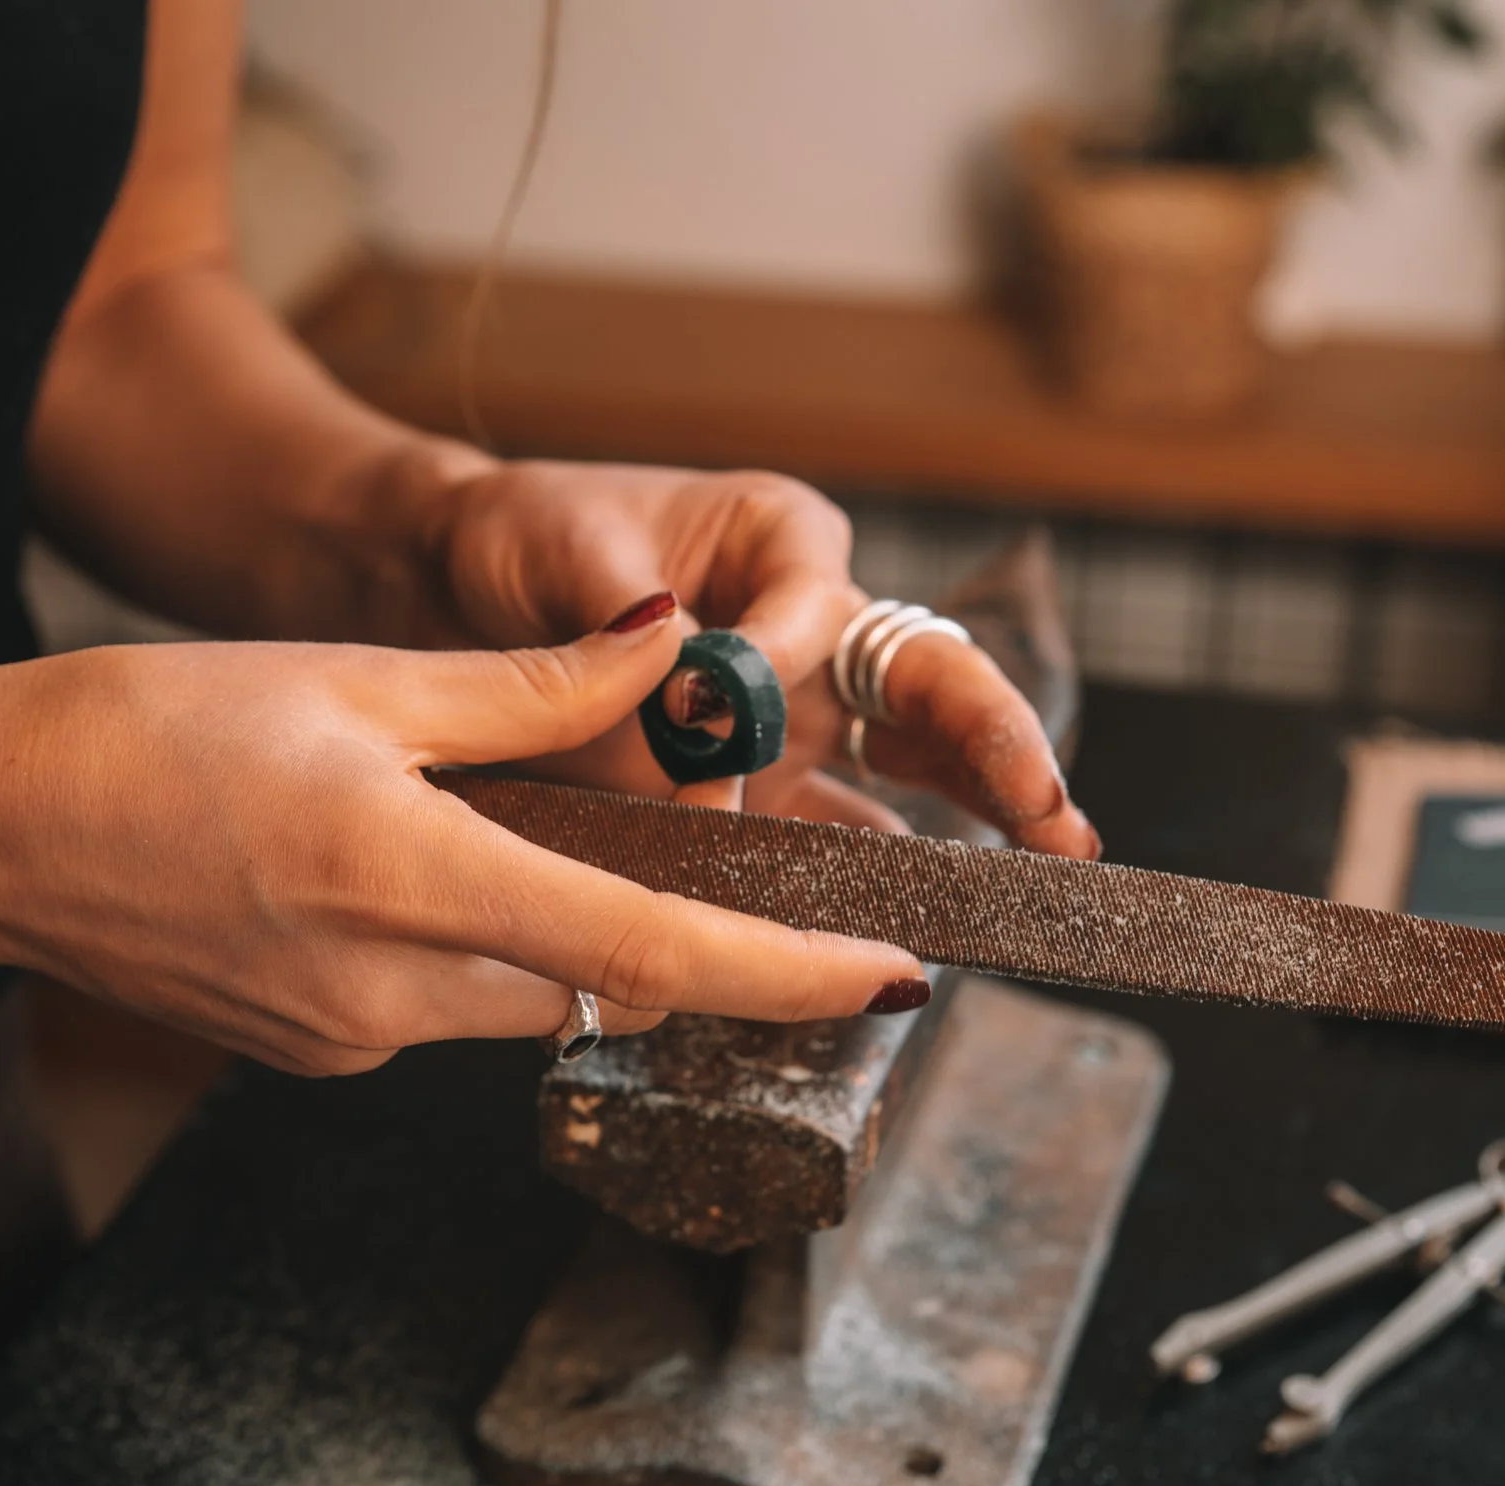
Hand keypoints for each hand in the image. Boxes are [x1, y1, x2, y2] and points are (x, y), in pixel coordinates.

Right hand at [0, 595, 925, 1075]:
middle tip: (679, 831)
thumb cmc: (140, 731)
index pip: (649, 949)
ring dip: (553, 917)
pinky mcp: (313, 1049)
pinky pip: (442, 1002)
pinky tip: (394, 857)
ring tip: (481, 811)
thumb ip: (530, 686)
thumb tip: (672, 652)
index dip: (789, 971)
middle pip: (600, 977)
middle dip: (663, 921)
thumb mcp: (349, 677)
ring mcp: (345, 1039)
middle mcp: (387, 989)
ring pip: (523, 989)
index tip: (894, 971)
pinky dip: (467, 935)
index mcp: (406, 879)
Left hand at [428, 460, 1099, 857]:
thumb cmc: (525, 541)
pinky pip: (826, 832)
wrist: (452, 588)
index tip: (722, 703)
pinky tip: (907, 926)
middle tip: (1052, 816)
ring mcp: (794, 717)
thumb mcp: (571, 555)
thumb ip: (637, 643)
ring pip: (905, 769)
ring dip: (974, 823)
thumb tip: (699, 732)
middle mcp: (811, 627)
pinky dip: (864, 878)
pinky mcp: (756, 788)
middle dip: (999, 748)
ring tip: (1040, 878)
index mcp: (781, 541)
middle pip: (929, 686)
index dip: (778, 660)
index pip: (818, 603)